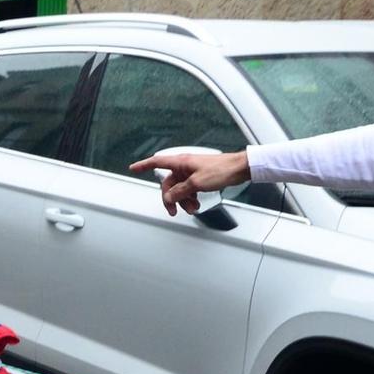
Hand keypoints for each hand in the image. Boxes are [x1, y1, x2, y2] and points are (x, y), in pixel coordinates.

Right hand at [128, 149, 251, 215]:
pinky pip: (189, 189)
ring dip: (184, 200)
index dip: (143, 165)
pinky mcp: (200, 178)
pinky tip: (197, 203)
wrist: (239, 169)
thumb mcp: (197, 183)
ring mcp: (192, 172)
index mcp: (181, 163)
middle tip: (174, 210)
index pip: (157, 162)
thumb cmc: (221, 169)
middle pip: (169, 183)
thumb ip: (180, 191)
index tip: (133, 168)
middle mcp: (184, 166)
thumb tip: (168, 198)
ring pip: (180, 189)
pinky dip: (191, 198)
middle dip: (171, 198)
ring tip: (193, 207)